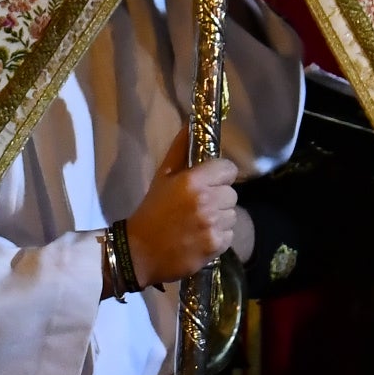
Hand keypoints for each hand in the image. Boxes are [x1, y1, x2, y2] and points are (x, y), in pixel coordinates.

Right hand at [121, 152, 244, 286]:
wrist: (141, 252)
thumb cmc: (152, 211)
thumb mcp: (162, 177)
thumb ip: (180, 150)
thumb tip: (192, 122)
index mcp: (193, 181)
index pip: (228, 169)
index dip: (220, 175)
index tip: (210, 182)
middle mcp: (206, 201)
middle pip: (232, 193)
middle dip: (219, 197)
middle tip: (200, 205)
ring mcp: (213, 224)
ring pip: (232, 214)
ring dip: (220, 217)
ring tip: (200, 222)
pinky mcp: (216, 245)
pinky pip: (229, 234)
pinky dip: (219, 236)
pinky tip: (201, 237)